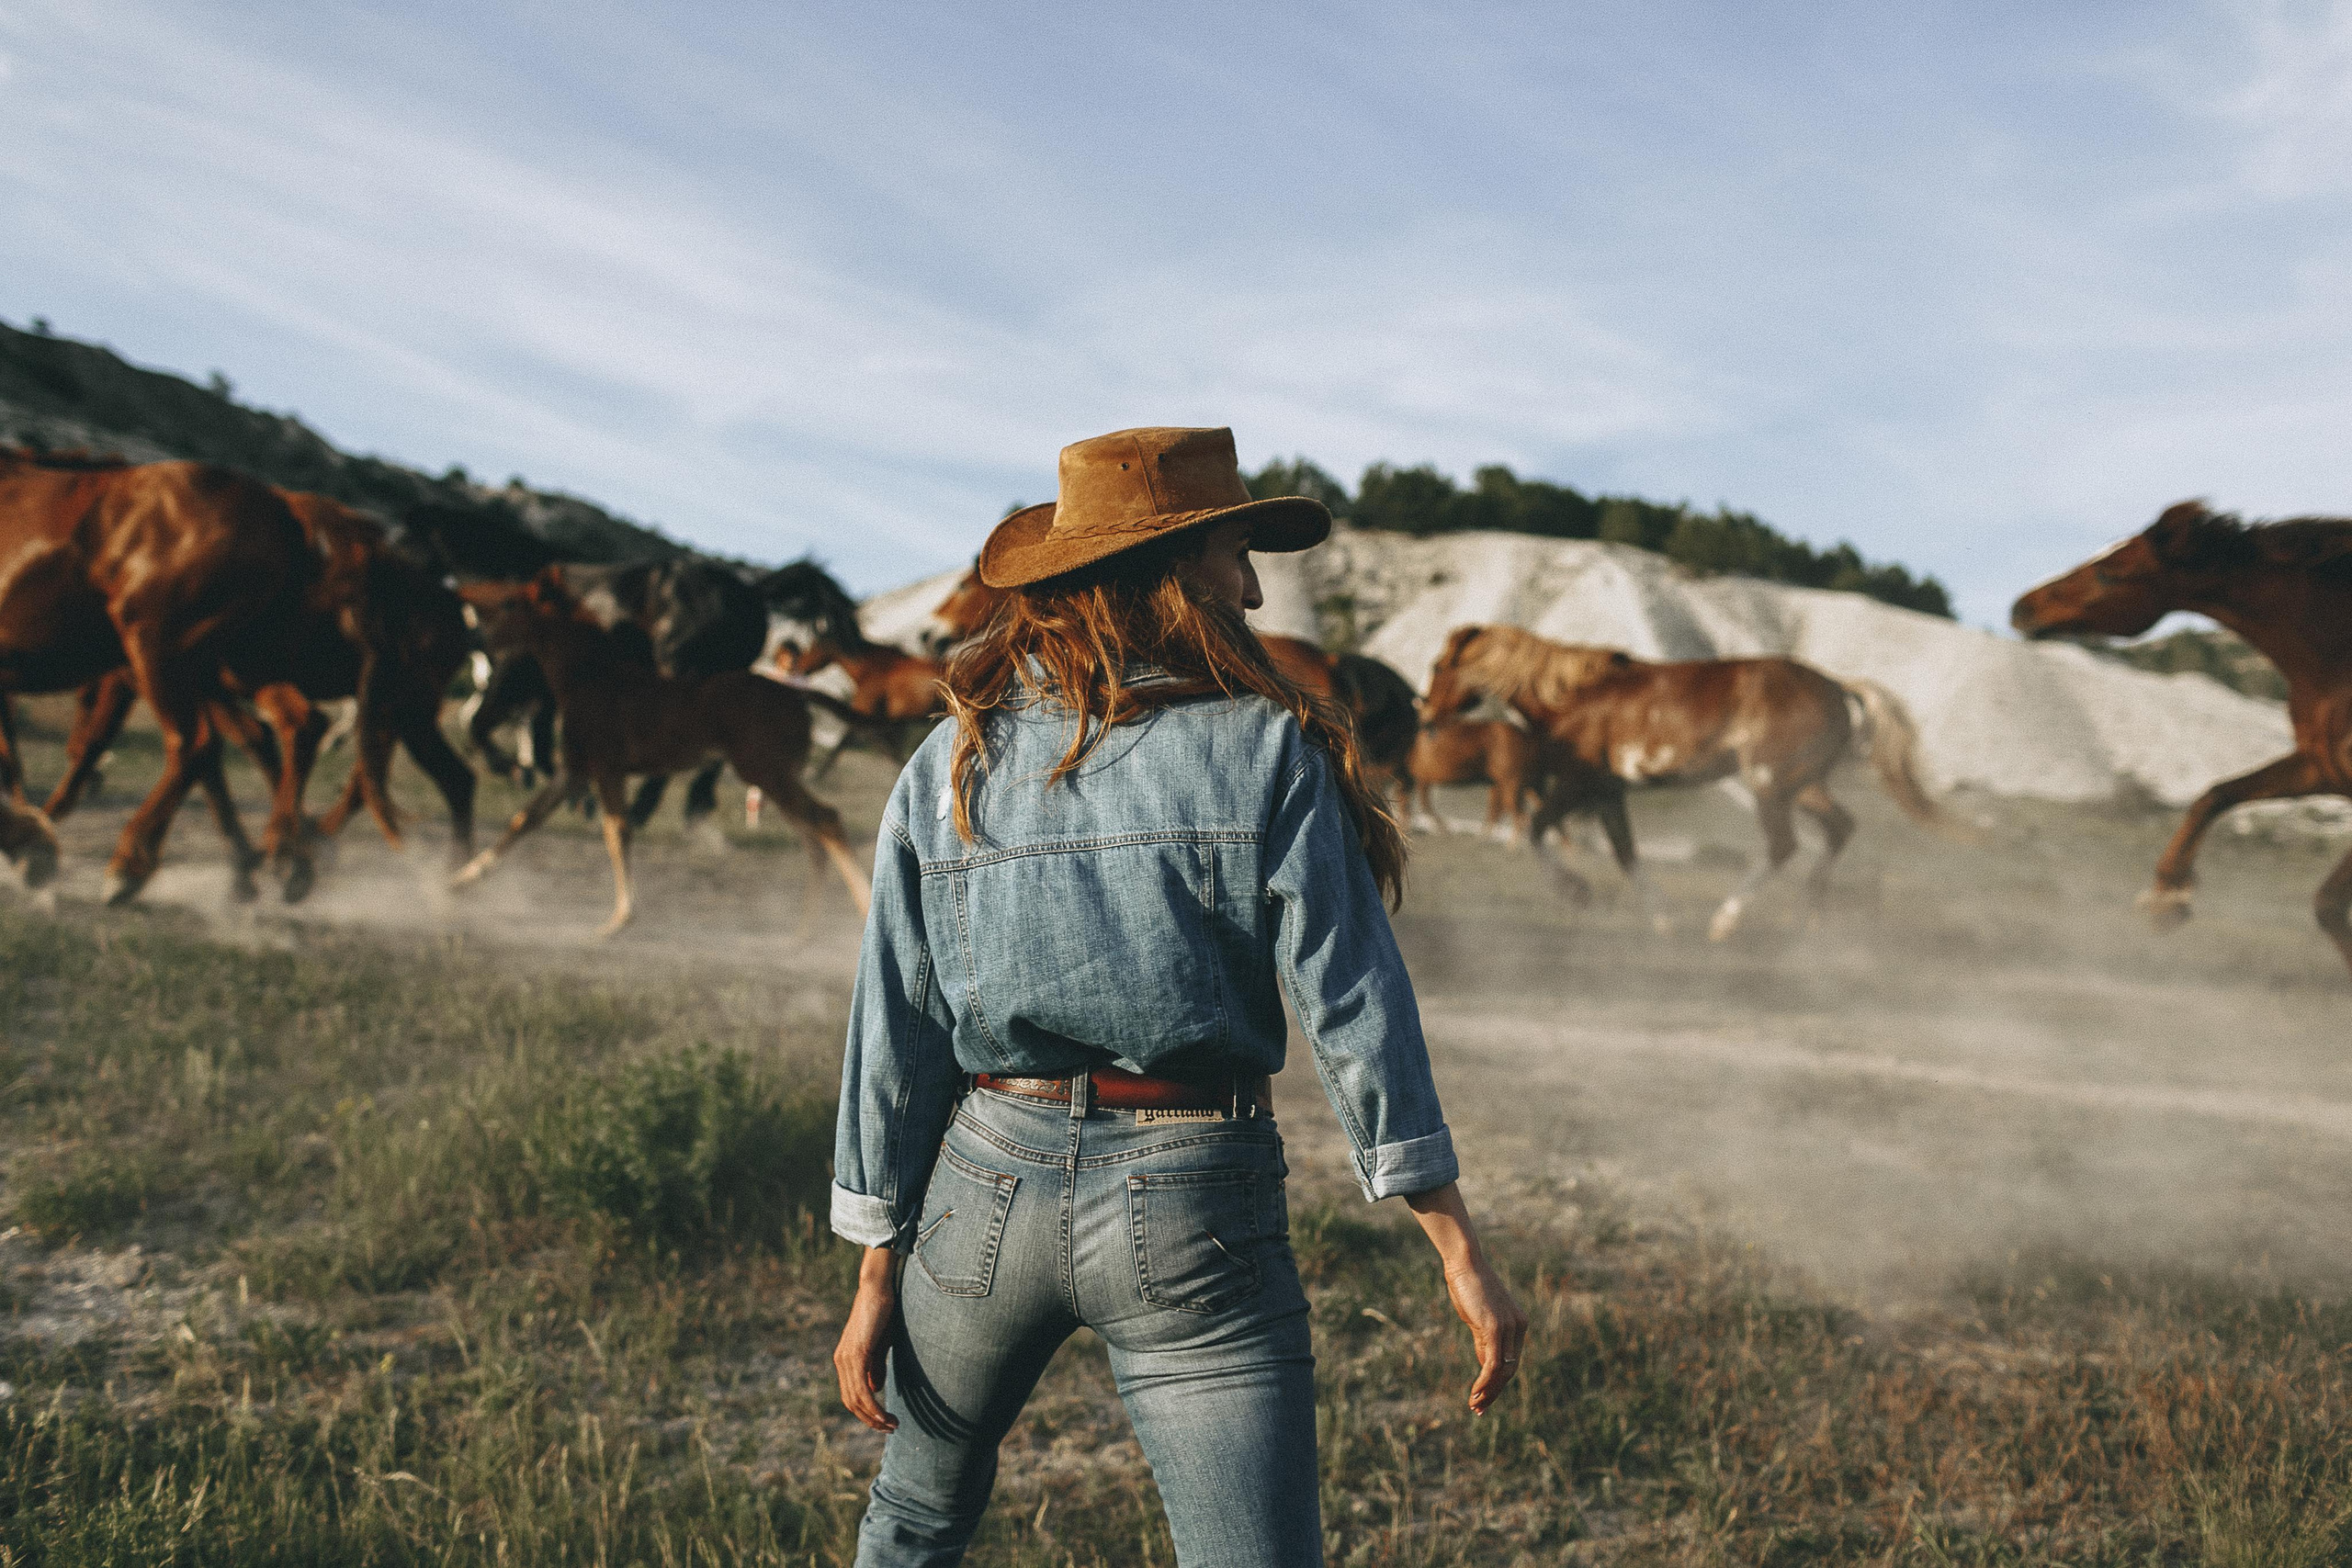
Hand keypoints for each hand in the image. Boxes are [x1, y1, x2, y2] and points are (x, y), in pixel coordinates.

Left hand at [833, 1247, 899, 1432]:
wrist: (877, 1288)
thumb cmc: (881, 1312)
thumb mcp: (879, 1344)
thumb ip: (875, 1366)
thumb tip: (875, 1390)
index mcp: (845, 1359)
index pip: (851, 1395)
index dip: (865, 1412)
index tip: (884, 1421)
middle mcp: (841, 1361)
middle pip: (851, 1402)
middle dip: (870, 1420)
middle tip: (889, 1428)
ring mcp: (846, 1358)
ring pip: (856, 1399)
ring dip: (874, 1417)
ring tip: (891, 1425)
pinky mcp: (856, 1354)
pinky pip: (862, 1389)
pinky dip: (873, 1407)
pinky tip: (885, 1415)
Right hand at [1406, 1180, 1529, 1414]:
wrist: (1465, 1263)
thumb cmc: (1468, 1286)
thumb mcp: (1478, 1318)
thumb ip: (1484, 1341)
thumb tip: (1486, 1366)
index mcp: (1518, 1324)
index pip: (1511, 1360)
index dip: (1498, 1382)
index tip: (1483, 1396)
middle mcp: (1519, 1326)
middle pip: (1510, 1369)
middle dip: (1494, 1391)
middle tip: (1478, 1408)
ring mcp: (1509, 1327)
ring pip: (1503, 1369)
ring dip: (1489, 1391)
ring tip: (1475, 1405)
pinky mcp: (1496, 1327)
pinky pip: (1494, 1362)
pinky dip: (1485, 1381)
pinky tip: (1476, 1392)